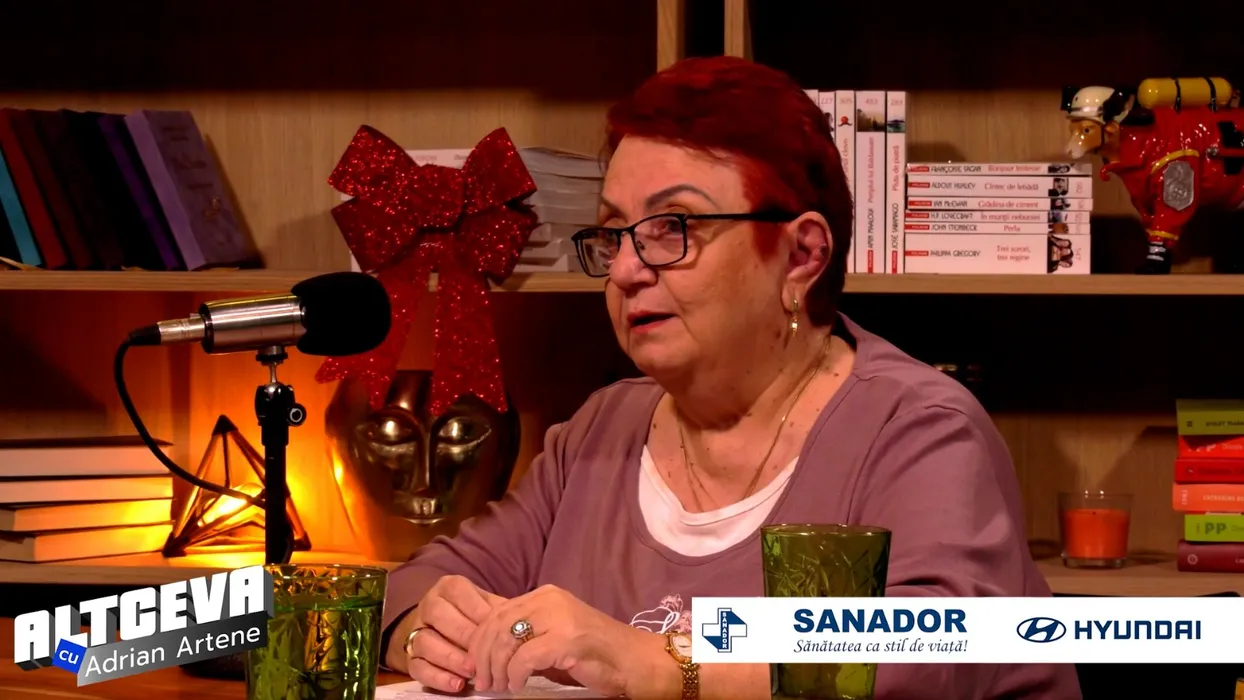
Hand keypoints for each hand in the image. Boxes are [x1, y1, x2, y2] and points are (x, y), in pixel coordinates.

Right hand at [390, 575, 505, 692]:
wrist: (439, 631)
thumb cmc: (472, 617)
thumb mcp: (485, 606)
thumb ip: (498, 610)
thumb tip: (520, 621)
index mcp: (447, 588)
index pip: (459, 593)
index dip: (479, 611)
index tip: (499, 629)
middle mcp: (428, 606)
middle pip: (439, 615)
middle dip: (465, 636)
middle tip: (487, 653)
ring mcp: (415, 632)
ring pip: (426, 642)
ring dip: (451, 658)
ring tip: (473, 671)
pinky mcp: (410, 659)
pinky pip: (418, 668)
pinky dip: (438, 677)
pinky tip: (458, 684)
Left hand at [466, 584, 676, 697]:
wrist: (636, 661)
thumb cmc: (596, 654)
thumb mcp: (555, 635)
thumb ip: (527, 634)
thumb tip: (487, 651)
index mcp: (545, 595)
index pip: (496, 612)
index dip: (479, 641)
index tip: (475, 666)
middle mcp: (550, 599)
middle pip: (495, 625)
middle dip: (483, 657)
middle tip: (482, 681)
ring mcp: (559, 617)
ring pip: (506, 640)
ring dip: (496, 669)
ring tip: (498, 687)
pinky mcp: (566, 640)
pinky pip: (524, 658)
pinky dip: (515, 676)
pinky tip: (518, 686)